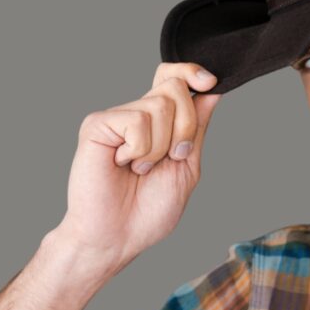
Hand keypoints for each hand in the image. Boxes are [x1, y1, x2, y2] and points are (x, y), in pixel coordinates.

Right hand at [51, 62, 222, 271]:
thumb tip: (211, 91)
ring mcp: (116, 118)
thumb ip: (198, 127)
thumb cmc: (148, 209)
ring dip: (160, 147)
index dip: (191, 72)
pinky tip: (123, 165)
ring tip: (140, 168)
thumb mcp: (187, 165)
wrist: (119, 236)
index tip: (210, 82)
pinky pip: (137, 121)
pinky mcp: (97, 125)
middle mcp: (137, 115)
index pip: (173, 78)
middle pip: (174, 88)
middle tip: (169, 157)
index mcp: (159, 123)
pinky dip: (140, 150)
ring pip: (159, 105)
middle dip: (185, 127)